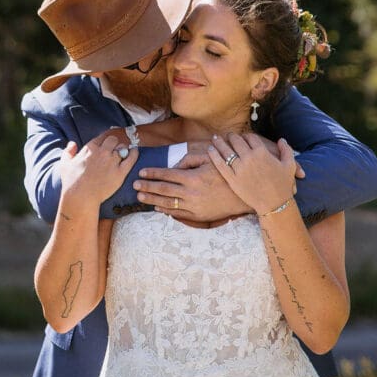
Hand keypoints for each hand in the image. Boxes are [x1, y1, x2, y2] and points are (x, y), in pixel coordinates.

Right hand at [59, 136, 137, 203]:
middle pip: (113, 140)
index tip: (105, 147)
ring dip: (123, 150)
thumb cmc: (71, 183)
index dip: (104, 142)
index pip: (101, 138)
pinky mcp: (120, 172)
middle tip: (115, 150)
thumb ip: (68, 152)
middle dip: (114, 144)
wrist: (81, 198)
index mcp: (90, 148)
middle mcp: (102, 152)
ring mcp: (112, 162)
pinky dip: (134, 153)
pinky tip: (134, 152)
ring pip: (122, 148)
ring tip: (124, 153)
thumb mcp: (65, 165)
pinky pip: (131, 158)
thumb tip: (72, 143)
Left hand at [134, 153, 251, 220]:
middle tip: (134, 185)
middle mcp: (190, 193)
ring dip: (152, 199)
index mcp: (192, 177)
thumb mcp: (210, 160)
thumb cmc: (226, 174)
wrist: (243, 196)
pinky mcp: (198, 217)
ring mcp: (193, 206)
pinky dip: (165, 211)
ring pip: (167, 203)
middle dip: (147, 186)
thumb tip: (174, 165)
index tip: (141, 172)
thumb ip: (190, 160)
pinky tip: (157, 208)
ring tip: (140, 197)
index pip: (167, 174)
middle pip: (163, 189)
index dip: (152, 173)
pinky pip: (177, 214)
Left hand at [207, 133, 296, 215]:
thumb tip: (281, 139)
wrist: (275, 204)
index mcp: (262, 152)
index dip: (246, 135)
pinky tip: (210, 149)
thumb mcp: (290, 165)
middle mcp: (249, 158)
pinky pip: (220, 164)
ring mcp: (240, 169)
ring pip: (226, 150)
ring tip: (215, 138)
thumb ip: (286, 150)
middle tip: (228, 135)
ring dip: (219, 142)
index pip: (250, 137)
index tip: (243, 136)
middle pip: (236, 141)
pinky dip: (214, 155)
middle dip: (231, 136)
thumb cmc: (283, 185)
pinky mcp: (232, 179)